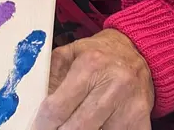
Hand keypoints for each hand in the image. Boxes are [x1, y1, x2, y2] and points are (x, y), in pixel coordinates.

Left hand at [32, 29, 153, 129]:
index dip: (43, 123)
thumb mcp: (67, 54)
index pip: (58, 106)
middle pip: (78, 127)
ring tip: (68, 125)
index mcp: (90, 65)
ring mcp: (131, 106)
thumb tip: (32, 104)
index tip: (35, 127)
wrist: (137, 52)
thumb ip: (49, 77)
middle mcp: (113, 85)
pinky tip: (92, 126)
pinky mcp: (142, 121)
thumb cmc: (96, 54)